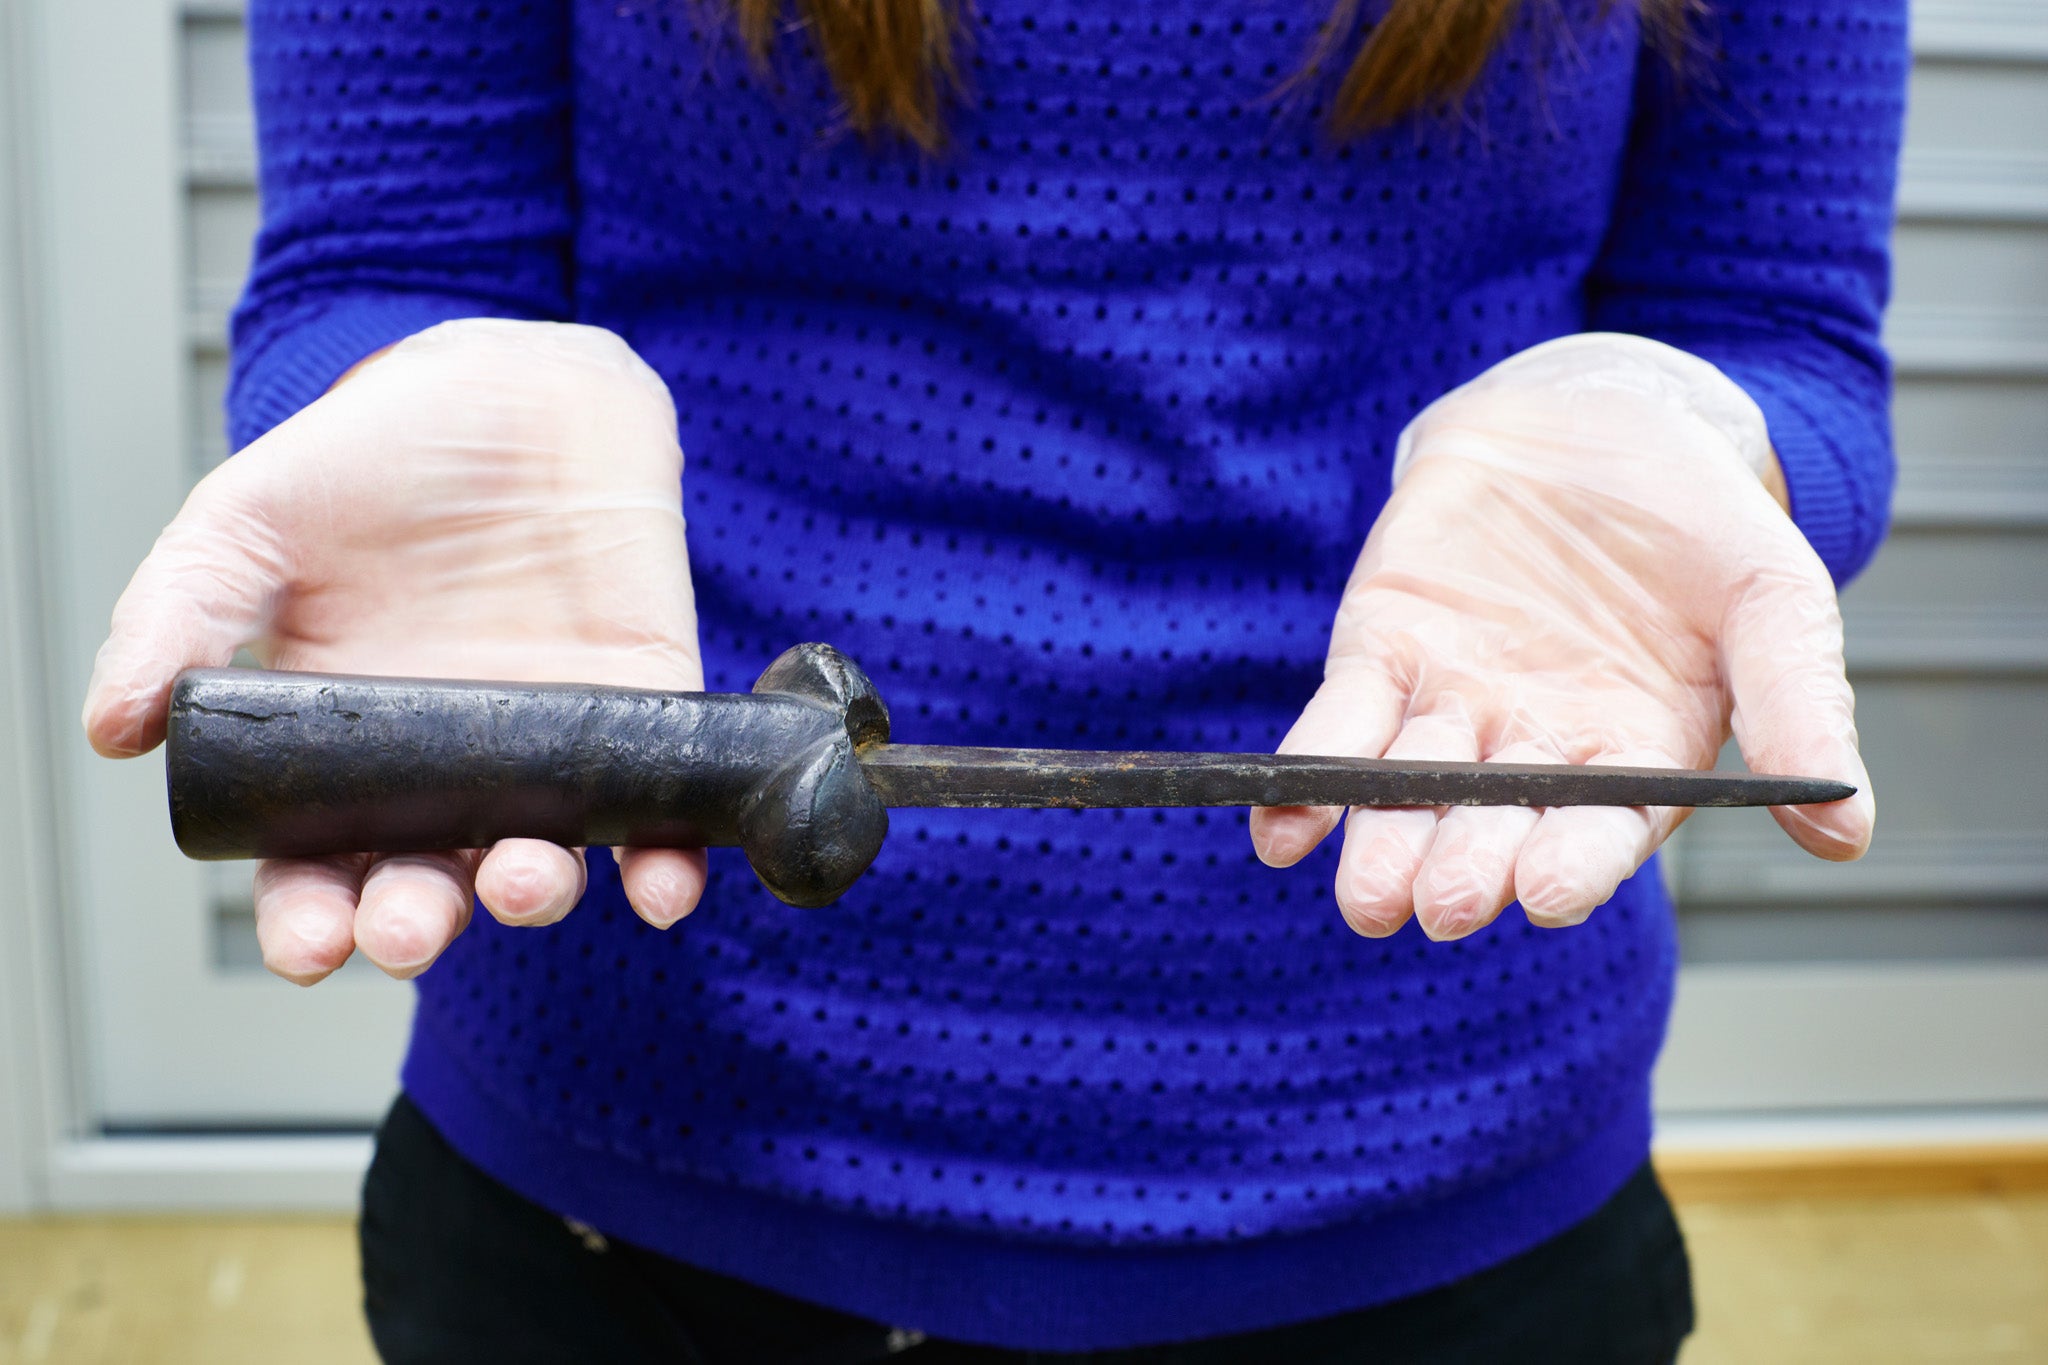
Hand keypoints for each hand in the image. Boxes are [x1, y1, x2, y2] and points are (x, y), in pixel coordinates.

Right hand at [83, 319, 704, 982]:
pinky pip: (658, 810)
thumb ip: (182, 615)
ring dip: (537, 893)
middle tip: (410, 926)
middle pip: (433, 883)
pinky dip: (666, 863)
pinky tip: (660, 886)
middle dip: (420, 922)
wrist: (508, 386)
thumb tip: (115, 724)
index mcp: (344, 745)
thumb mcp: (248, 522)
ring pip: (544, 858)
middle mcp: (449, 765)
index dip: (311, 920)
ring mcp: (547, 744)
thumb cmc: (374, 458)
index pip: (320, 868)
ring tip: (522, 881)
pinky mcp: (640, 708)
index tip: (310, 943)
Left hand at [1250, 333, 1874, 939]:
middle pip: (1492, 824)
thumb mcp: (1775, 601)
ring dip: (1380, 840)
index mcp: (1634, 759)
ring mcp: (1452, 707)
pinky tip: (1280, 827)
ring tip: (1363, 894)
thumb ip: (1799, 707)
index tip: (1549, 893)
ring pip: (1408, 789)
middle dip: (1464, 866)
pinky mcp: (1382, 653)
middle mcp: (1535, 752)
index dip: (1574, 863)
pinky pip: (1339, 725)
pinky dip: (1308, 774)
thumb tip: (1849, 832)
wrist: (1600, 421)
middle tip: (1442, 906)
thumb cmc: (1700, 525)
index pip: (1600, 831)